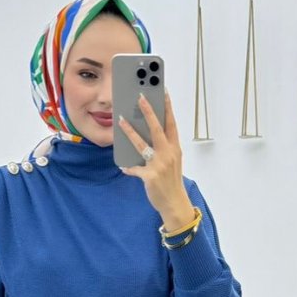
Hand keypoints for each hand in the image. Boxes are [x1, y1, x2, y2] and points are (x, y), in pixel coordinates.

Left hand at [117, 89, 188, 222]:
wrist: (174, 203)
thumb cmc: (171, 181)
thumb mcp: (172, 162)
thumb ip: (163, 148)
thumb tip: (148, 136)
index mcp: (175, 149)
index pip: (172, 124)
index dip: (168, 108)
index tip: (163, 92)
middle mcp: (169, 154)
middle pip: (157, 128)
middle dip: (148, 111)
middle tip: (140, 97)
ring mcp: (159, 164)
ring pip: (142, 144)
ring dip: (130, 131)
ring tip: (121, 120)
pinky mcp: (150, 176)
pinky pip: (134, 168)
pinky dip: (128, 167)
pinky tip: (123, 165)